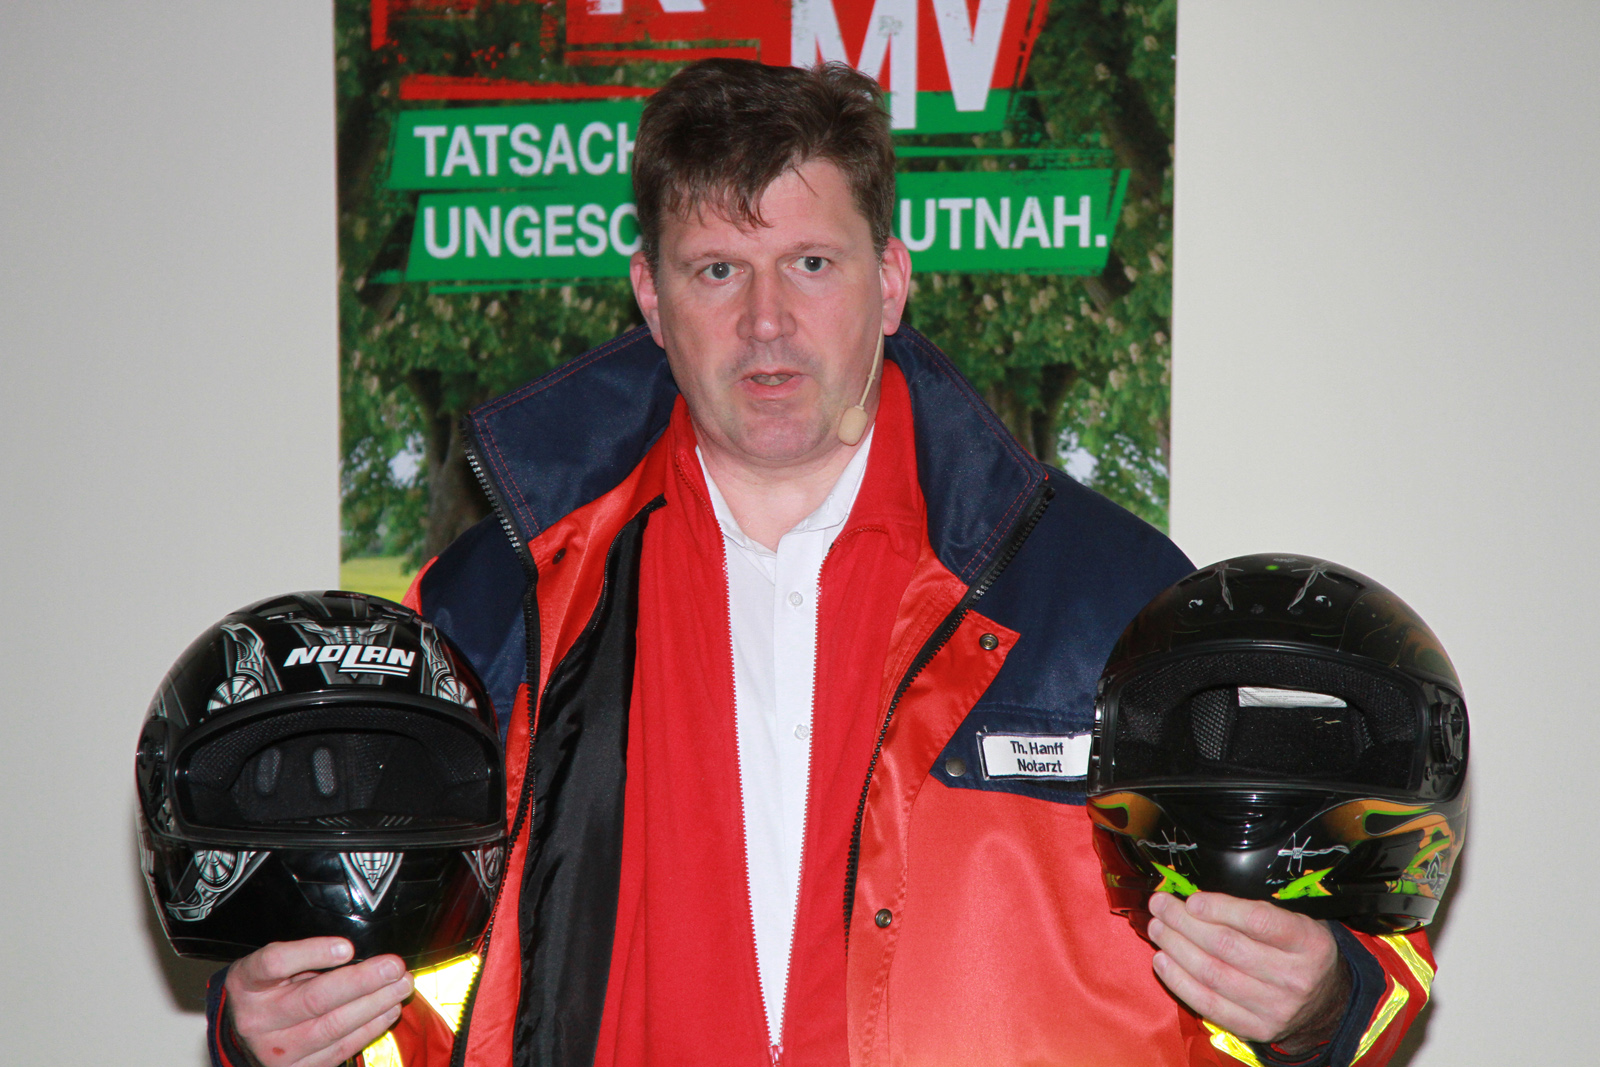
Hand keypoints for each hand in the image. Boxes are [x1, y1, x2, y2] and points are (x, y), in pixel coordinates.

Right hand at [224, 938, 412, 1066]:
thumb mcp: (273, 966)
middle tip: (393, 967)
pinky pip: (339, 1050)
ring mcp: (276, 1050)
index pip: (275, 964)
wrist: (241, 1035)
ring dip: (374, 1005)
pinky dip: (369, 1029)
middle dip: (362, 981)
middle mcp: (258, 1019)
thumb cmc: (267, 990)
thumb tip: (359, 951)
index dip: (311, 953)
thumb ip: (305, 957)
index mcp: (249, 982)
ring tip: (400, 986)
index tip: (347, 947)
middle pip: (314, 999)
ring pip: (332, 1028)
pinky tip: (388, 1011)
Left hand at [1147, 892, 1350, 1055]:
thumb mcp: (1297, 921)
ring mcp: (1275, 1007)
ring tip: (1157, 928)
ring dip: (1176, 948)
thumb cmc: (1300, 952)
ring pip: (1213, 974)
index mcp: (1309, 943)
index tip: (1192, 899)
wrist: (1326, 1004)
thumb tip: (1199, 898)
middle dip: (1184, 923)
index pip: (1260, 922)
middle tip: (1161, 906)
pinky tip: (1163, 961)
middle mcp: (1294, 977)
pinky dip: (1179, 982)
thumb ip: (1258, 909)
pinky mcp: (1255, 1029)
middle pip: (1227, 947)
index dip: (1220, 908)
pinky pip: (1208, 1004)